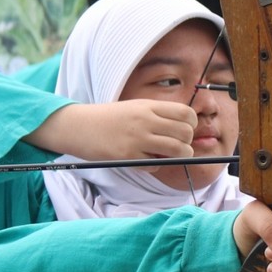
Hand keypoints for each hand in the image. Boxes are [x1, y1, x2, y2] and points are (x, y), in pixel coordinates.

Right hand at [47, 100, 198, 160]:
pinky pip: (156, 164)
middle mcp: (146, 120)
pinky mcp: (129, 155)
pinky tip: (146, 159)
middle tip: (180, 146)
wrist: (80, 126)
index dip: (191, 124)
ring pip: (177, 150)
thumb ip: (158, 116)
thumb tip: (185, 129)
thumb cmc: (110, 118)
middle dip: (188, 143)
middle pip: (185, 133)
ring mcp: (138, 138)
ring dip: (178, 156)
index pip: (186, 113)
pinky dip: (156, 165)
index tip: (186, 130)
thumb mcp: (136, 108)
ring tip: (169, 155)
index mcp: (148, 106)